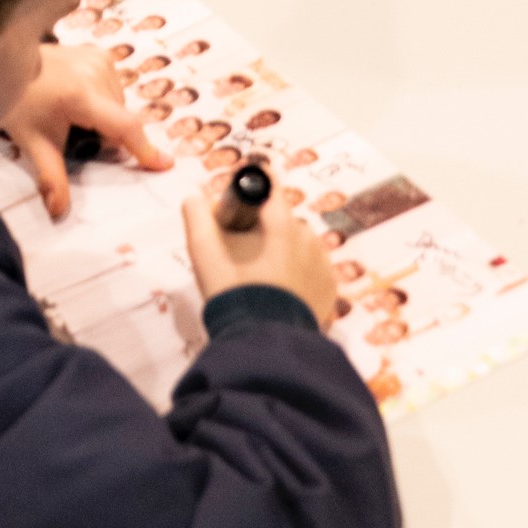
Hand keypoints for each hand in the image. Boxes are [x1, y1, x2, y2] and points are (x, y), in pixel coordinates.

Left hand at [2, 42, 172, 221]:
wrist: (9, 62)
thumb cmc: (20, 103)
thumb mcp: (34, 143)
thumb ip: (51, 178)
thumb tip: (58, 212)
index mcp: (80, 96)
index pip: (123, 126)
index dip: (144, 149)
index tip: (165, 165)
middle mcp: (95, 72)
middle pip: (119, 121)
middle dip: (106, 137)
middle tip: (75, 132)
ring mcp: (99, 59)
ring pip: (119, 106)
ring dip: (106, 118)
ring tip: (73, 112)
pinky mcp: (100, 53)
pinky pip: (115, 88)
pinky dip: (104, 100)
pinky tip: (78, 97)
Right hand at [183, 188, 339, 326]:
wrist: (264, 345)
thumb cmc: (233, 291)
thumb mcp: (203, 250)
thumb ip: (197, 214)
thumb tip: (197, 199)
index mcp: (280, 220)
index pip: (267, 183)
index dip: (248, 190)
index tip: (236, 211)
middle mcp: (308, 235)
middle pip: (278, 219)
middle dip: (261, 231)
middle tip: (240, 259)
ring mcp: (323, 262)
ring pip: (296, 244)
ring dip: (280, 252)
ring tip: (260, 282)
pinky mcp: (330, 288)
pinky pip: (310, 268)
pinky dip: (297, 274)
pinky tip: (279, 293)